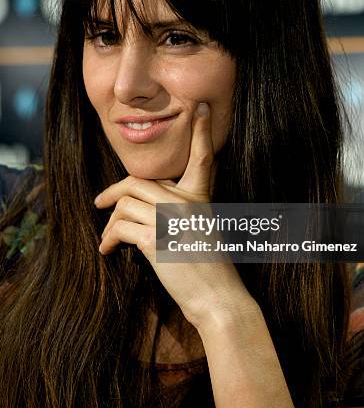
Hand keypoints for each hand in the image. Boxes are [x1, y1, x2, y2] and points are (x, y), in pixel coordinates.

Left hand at [95, 102, 251, 327]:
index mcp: (201, 198)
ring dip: (110, 222)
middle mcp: (187, 203)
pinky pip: (122, 228)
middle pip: (138, 181)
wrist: (220, 299)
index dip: (202, 131)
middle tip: (100, 202)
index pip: (202, 157)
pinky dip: (109, 239)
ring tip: (107, 239)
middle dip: (113, 191)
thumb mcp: (202, 231)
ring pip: (126, 204)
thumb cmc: (211, 269)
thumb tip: (146, 208)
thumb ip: (182, 212)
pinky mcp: (157, 241)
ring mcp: (172, 220)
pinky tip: (108, 250)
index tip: (202, 108)